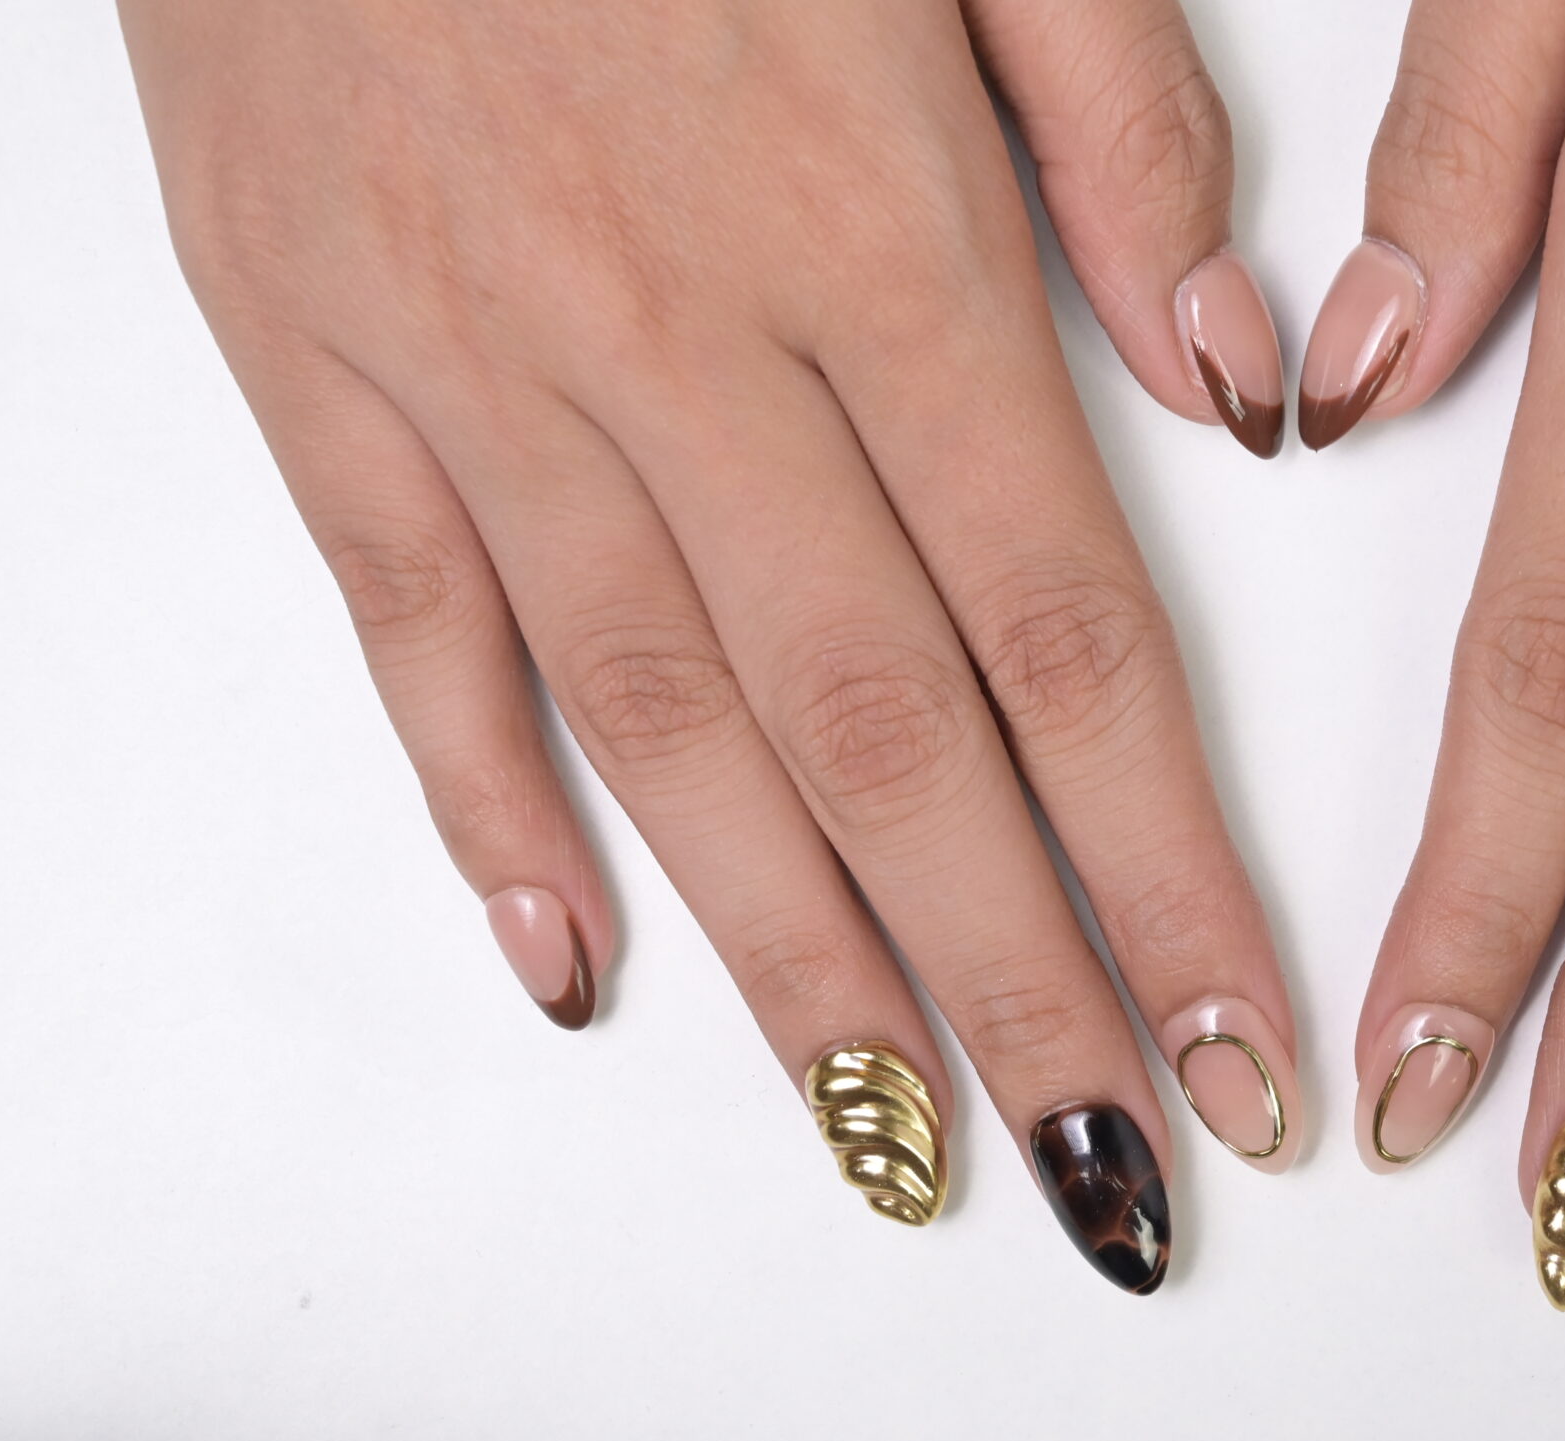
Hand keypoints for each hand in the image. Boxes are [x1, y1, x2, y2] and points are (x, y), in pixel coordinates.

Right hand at [119, 0, 1302, 1292]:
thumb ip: (1120, 138)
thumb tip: (1242, 385)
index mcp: (876, 230)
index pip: (1071, 634)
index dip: (1170, 871)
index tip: (1246, 1038)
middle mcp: (682, 337)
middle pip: (889, 736)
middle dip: (1017, 985)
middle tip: (1115, 1179)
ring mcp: (480, 368)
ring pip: (665, 729)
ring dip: (792, 962)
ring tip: (898, 1141)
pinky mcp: (319, 360)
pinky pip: (413, 633)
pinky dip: (487, 815)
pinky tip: (578, 972)